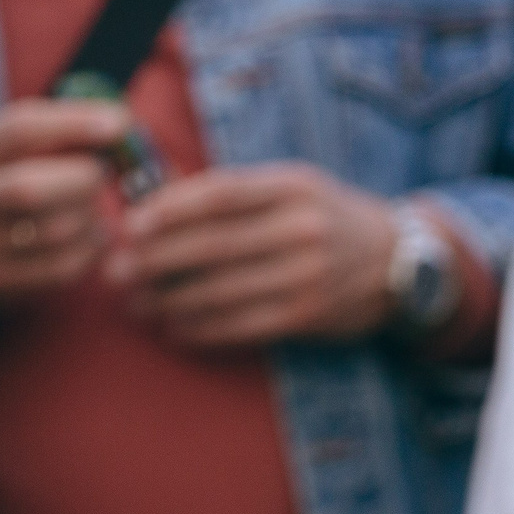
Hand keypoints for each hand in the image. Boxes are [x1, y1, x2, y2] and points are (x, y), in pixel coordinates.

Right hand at [0, 99, 129, 314]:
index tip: (119, 123)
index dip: (73, 123)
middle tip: (102, 173)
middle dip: (82, 177)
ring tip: (95, 207)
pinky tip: (93, 238)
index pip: (16, 129)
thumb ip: (46, 136)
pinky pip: (62, 266)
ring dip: (91, 216)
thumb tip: (119, 124)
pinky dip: (90, 250)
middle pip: (30, 186)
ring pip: (53, 230)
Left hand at [108, 162, 397, 347]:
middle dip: (155, 260)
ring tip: (135, 302)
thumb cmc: (328, 219)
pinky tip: (173, 327)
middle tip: (114, 269)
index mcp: (292, 186)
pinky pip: (241, 325)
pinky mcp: (306, 315)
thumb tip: (158, 203)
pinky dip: (200, 328)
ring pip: (221, 289)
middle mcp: (301, 228)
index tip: (130, 224)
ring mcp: (306, 275)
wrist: (398, 263)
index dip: (169, 210)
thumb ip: (238, 193)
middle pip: (213, 245)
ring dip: (169, 299)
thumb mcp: (294, 187)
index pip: (220, 194)